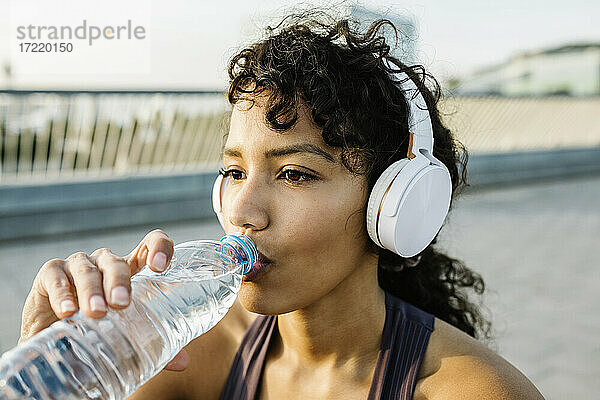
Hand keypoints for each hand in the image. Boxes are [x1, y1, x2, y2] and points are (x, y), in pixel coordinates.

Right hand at [19, 228, 189, 370]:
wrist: (54, 341)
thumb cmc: (98, 330)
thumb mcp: (125, 334)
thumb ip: (153, 343)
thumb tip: (182, 361)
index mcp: (131, 270)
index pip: (149, 244)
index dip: (158, 247)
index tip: (160, 267)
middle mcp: (105, 263)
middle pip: (116, 263)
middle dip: (120, 282)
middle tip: (122, 304)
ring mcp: (78, 265)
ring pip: (87, 270)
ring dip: (92, 290)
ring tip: (96, 312)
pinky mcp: (50, 274)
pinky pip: (56, 276)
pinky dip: (61, 293)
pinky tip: (66, 311)